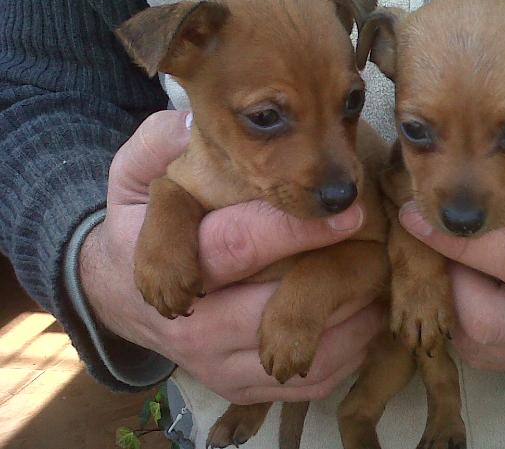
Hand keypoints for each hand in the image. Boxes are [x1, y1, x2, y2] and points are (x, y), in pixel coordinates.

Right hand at [80, 110, 382, 403]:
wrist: (121, 292)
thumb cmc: (144, 220)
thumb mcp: (139, 170)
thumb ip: (159, 141)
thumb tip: (196, 125)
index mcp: (158, 257)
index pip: (230, 247)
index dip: (292, 230)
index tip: (348, 211)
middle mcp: (186, 320)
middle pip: (263, 312)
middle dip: (327, 281)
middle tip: (378, 253)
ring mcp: (212, 360)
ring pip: (291, 357)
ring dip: (345, 321)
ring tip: (379, 278)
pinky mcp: (238, 384)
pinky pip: (302, 384)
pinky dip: (344, 354)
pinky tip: (363, 313)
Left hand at [398, 116, 504, 370]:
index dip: (465, 243)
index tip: (414, 215)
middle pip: (488, 318)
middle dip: (445, 272)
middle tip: (425, 225)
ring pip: (479, 342)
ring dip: (449, 295)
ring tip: (448, 246)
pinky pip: (485, 350)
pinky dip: (461, 314)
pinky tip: (464, 271)